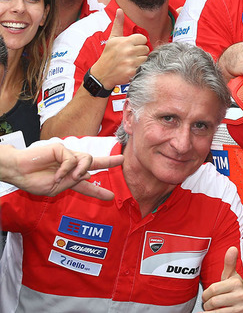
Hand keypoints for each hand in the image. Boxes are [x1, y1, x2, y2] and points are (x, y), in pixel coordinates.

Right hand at [0, 144, 122, 198]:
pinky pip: (72, 159)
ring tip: (71, 177)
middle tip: (121, 159)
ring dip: (81, 170)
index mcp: (69, 179)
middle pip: (94, 163)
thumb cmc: (33, 181)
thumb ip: (72, 183)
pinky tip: (58, 174)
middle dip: (109, 161)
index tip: (111, 196)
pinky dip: (66, 168)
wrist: (18, 171)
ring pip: (87, 159)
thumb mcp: (55, 189)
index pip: (87, 185)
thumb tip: (87, 176)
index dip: (98, 191)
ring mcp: (67, 156)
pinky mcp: (62, 149)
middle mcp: (71, 166)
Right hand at [91, 9, 149, 88]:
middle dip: (140, 52)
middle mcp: (128, 51)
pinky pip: (143, 67)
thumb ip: (118, 24)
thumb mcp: (112, 38)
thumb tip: (120, 10)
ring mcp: (130, 62)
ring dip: (140, 60)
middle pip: (146, 48)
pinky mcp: (132, 72)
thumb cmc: (109, 54)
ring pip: (146, 58)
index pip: (143, 39)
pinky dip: (139, 68)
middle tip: (131, 55)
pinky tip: (131, 68)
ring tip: (131, 61)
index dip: (139, 42)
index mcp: (124, 41)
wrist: (102, 73)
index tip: (132, 46)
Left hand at [201, 246, 242, 311]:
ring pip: (215, 311)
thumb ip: (230, 263)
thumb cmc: (237, 291)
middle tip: (209, 304)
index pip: (212, 289)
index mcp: (236, 283)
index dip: (206, 294)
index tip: (207, 296)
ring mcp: (240, 306)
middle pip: (213, 301)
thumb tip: (232, 248)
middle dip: (207, 304)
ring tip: (212, 309)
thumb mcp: (233, 277)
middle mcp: (240, 294)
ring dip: (210, 311)